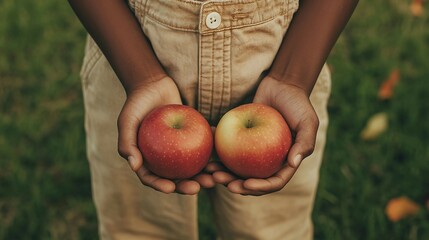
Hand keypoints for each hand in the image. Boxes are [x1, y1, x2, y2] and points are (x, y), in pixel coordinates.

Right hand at [117, 76, 214, 194]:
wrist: (153, 85)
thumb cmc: (136, 103)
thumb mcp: (127, 120)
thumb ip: (127, 143)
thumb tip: (134, 166)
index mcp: (146, 160)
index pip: (152, 178)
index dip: (161, 186)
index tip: (171, 188)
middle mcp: (163, 158)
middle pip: (176, 177)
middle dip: (187, 185)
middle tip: (198, 187)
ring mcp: (179, 149)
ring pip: (193, 166)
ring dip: (204, 174)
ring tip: (215, 177)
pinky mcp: (192, 138)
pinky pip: (203, 147)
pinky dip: (213, 153)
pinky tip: (222, 157)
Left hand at [211, 76, 318, 194]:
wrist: (282, 86)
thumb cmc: (298, 104)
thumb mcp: (308, 122)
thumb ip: (304, 143)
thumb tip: (292, 164)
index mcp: (285, 164)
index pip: (273, 182)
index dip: (259, 187)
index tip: (245, 183)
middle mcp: (268, 162)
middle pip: (251, 180)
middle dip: (235, 184)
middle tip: (220, 180)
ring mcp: (254, 153)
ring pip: (236, 169)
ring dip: (222, 173)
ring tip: (209, 171)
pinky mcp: (242, 140)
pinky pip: (228, 150)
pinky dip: (217, 153)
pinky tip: (205, 153)